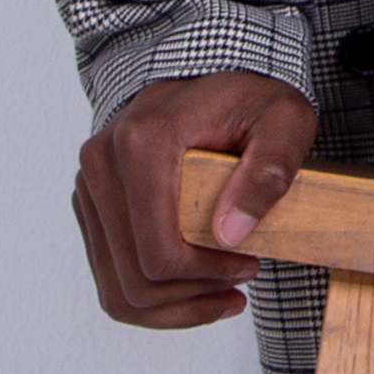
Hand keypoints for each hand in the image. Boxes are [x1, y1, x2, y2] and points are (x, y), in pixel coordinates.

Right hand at [72, 70, 317, 328]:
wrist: (211, 67)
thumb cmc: (250, 94)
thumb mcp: (284, 119)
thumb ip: (268, 171)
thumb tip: (231, 235)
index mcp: (142, 141)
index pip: (160, 252)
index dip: (207, 276)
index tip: (249, 264)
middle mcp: (101, 162)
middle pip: (135, 278)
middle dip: (193, 296)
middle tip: (241, 281)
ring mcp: (89, 184)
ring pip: (116, 286)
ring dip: (170, 306)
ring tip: (220, 296)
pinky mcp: (91, 201)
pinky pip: (110, 273)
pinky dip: (150, 295)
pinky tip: (193, 289)